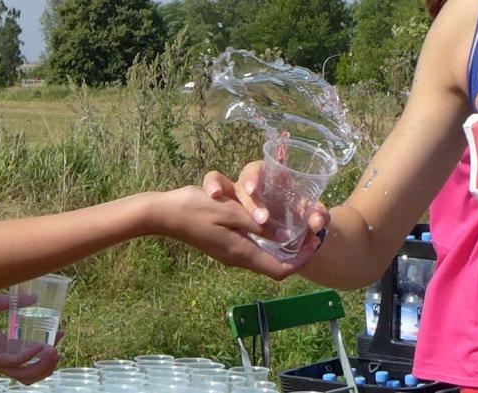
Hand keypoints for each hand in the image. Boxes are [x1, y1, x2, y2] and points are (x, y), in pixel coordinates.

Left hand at [0, 294, 62, 384]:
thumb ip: (13, 303)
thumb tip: (35, 298)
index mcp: (1, 343)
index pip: (29, 352)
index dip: (47, 346)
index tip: (61, 332)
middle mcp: (0, 355)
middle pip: (29, 370)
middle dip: (48, 364)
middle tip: (59, 349)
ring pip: (23, 374)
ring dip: (42, 366)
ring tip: (54, 352)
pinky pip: (12, 363)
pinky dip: (28, 357)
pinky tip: (39, 346)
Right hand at [153, 185, 317, 279]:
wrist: (163, 214)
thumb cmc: (194, 209)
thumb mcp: (230, 212)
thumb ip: (257, 225)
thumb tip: (285, 236)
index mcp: (241, 253)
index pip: (280, 270)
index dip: (302, 259)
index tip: (314, 241)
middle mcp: (238, 258)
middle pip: (275, 265)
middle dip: (295, 252)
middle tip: (308, 231)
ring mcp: (229, 253)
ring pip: (264, 256)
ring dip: (281, 245)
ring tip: (294, 225)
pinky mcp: (223, 245)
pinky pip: (252, 247)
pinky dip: (266, 239)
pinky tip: (268, 221)